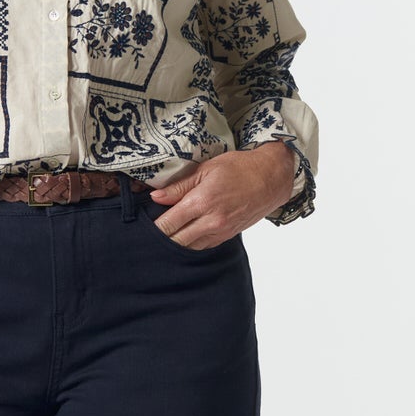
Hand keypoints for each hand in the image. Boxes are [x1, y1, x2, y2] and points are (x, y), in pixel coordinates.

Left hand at [147, 142, 294, 247]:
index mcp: (202, 202)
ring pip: (189, 247)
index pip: (168, 224)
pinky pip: (203, 246)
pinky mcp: (227, 236)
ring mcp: (220, 231)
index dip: (153, 227)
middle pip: (176, 241)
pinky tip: (184, 235)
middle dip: (161, 238)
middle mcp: (211, 221)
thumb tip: (155, 198)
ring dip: (176, 243)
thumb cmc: (239, 168)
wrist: (271, 178)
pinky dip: (191, 243)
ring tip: (165, 235)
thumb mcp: (206, 169)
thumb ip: (179, 186)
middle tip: (150, 232)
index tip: (143, 225)